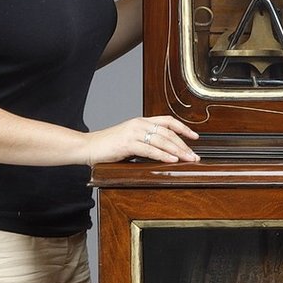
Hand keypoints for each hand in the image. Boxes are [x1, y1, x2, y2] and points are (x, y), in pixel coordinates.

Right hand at [86, 115, 200, 164]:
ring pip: (162, 140)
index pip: (167, 121)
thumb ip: (145, 141)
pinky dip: (163, 155)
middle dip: (184, 144)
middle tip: (194, 155)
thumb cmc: (108, 146)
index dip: (183, 128)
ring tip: (188, 159)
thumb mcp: (130, 139)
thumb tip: (163, 151)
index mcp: (140, 121)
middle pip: (168, 132)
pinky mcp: (127, 144)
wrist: (88, 147)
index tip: (195, 137)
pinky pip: (150, 150)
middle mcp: (138, 124)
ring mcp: (133, 133)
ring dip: (178, 151)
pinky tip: (172, 160)